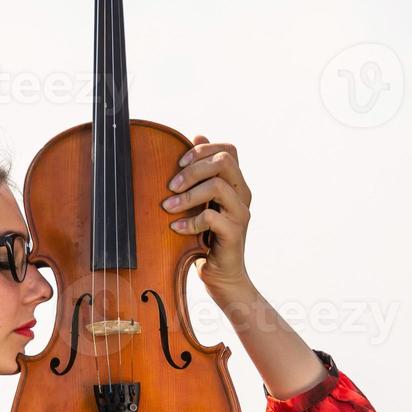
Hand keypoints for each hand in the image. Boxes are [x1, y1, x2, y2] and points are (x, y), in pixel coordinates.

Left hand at [161, 134, 252, 294]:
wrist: (222, 277)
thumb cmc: (207, 238)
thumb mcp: (201, 200)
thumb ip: (201, 173)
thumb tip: (197, 134)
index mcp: (237, 184)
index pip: (228, 151)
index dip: (203, 150)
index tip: (179, 162)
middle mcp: (243, 195)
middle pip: (224, 162)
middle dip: (192, 169)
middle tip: (170, 185)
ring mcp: (241, 214)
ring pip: (217, 186)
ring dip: (188, 195)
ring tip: (168, 206)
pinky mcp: (234, 233)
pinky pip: (211, 217)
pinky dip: (189, 221)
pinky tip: (176, 228)